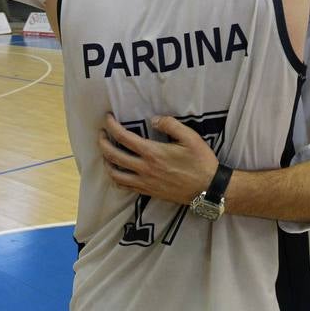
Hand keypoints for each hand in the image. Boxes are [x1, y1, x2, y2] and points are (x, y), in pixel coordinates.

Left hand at [98, 113, 218, 203]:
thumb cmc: (201, 162)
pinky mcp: (148, 192)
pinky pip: (124, 186)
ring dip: (106, 162)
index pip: (123, 137)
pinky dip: (115, 177)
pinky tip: (117, 171)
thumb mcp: (190, 138)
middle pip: (113, 155)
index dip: (111, 126)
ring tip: (106, 152)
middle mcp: (144, 168)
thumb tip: (153, 120)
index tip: (108, 118)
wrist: (208, 189)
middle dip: (102, 142)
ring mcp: (144, 182)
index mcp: (153, 153)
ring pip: (114, 174)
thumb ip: (170, 124)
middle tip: (101, 133)